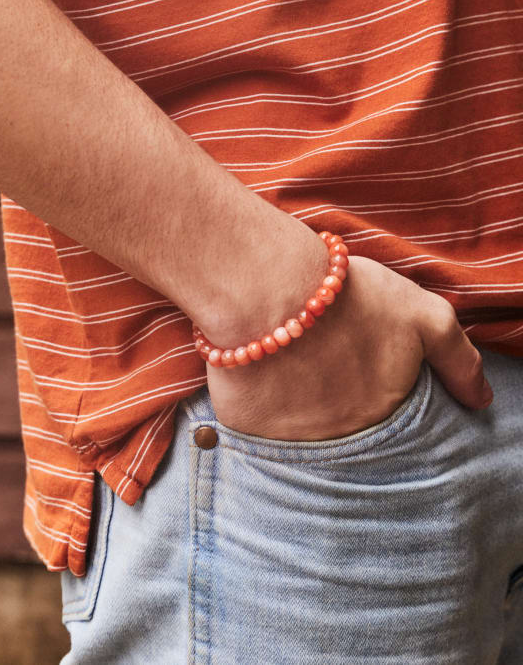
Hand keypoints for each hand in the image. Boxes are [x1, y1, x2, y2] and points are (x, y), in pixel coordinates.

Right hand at [205, 255, 492, 440]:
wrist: (273, 290)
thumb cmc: (350, 297)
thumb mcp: (424, 316)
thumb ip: (458, 359)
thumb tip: (481, 401)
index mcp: (383, 413)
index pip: (385, 424)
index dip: (369, 394)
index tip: (354, 369)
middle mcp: (341, 438)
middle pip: (343, 431)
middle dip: (333, 402)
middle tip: (319, 362)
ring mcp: (293, 440)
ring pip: (299, 433)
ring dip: (296, 406)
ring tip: (288, 363)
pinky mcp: (248, 430)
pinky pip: (256, 428)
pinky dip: (257, 406)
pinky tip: (257, 374)